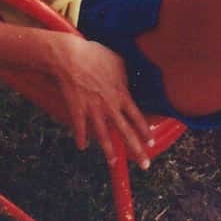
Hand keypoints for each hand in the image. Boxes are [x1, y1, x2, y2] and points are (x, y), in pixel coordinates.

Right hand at [49, 34, 153, 168]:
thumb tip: (131, 79)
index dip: (145, 132)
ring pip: (104, 136)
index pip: (138, 118)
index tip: (150, 143)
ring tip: (114, 162)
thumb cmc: (95, 56)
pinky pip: (80, 129)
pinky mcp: (77, 111)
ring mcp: (92, 111)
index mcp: (121, 95)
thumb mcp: (118, 61)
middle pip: (126, 133)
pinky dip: (81, 138)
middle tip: (145, 165)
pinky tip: (83, 146)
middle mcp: (109, 107)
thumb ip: (125, 75)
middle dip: (136, 150)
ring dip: (109, 151)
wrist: (70, 58)